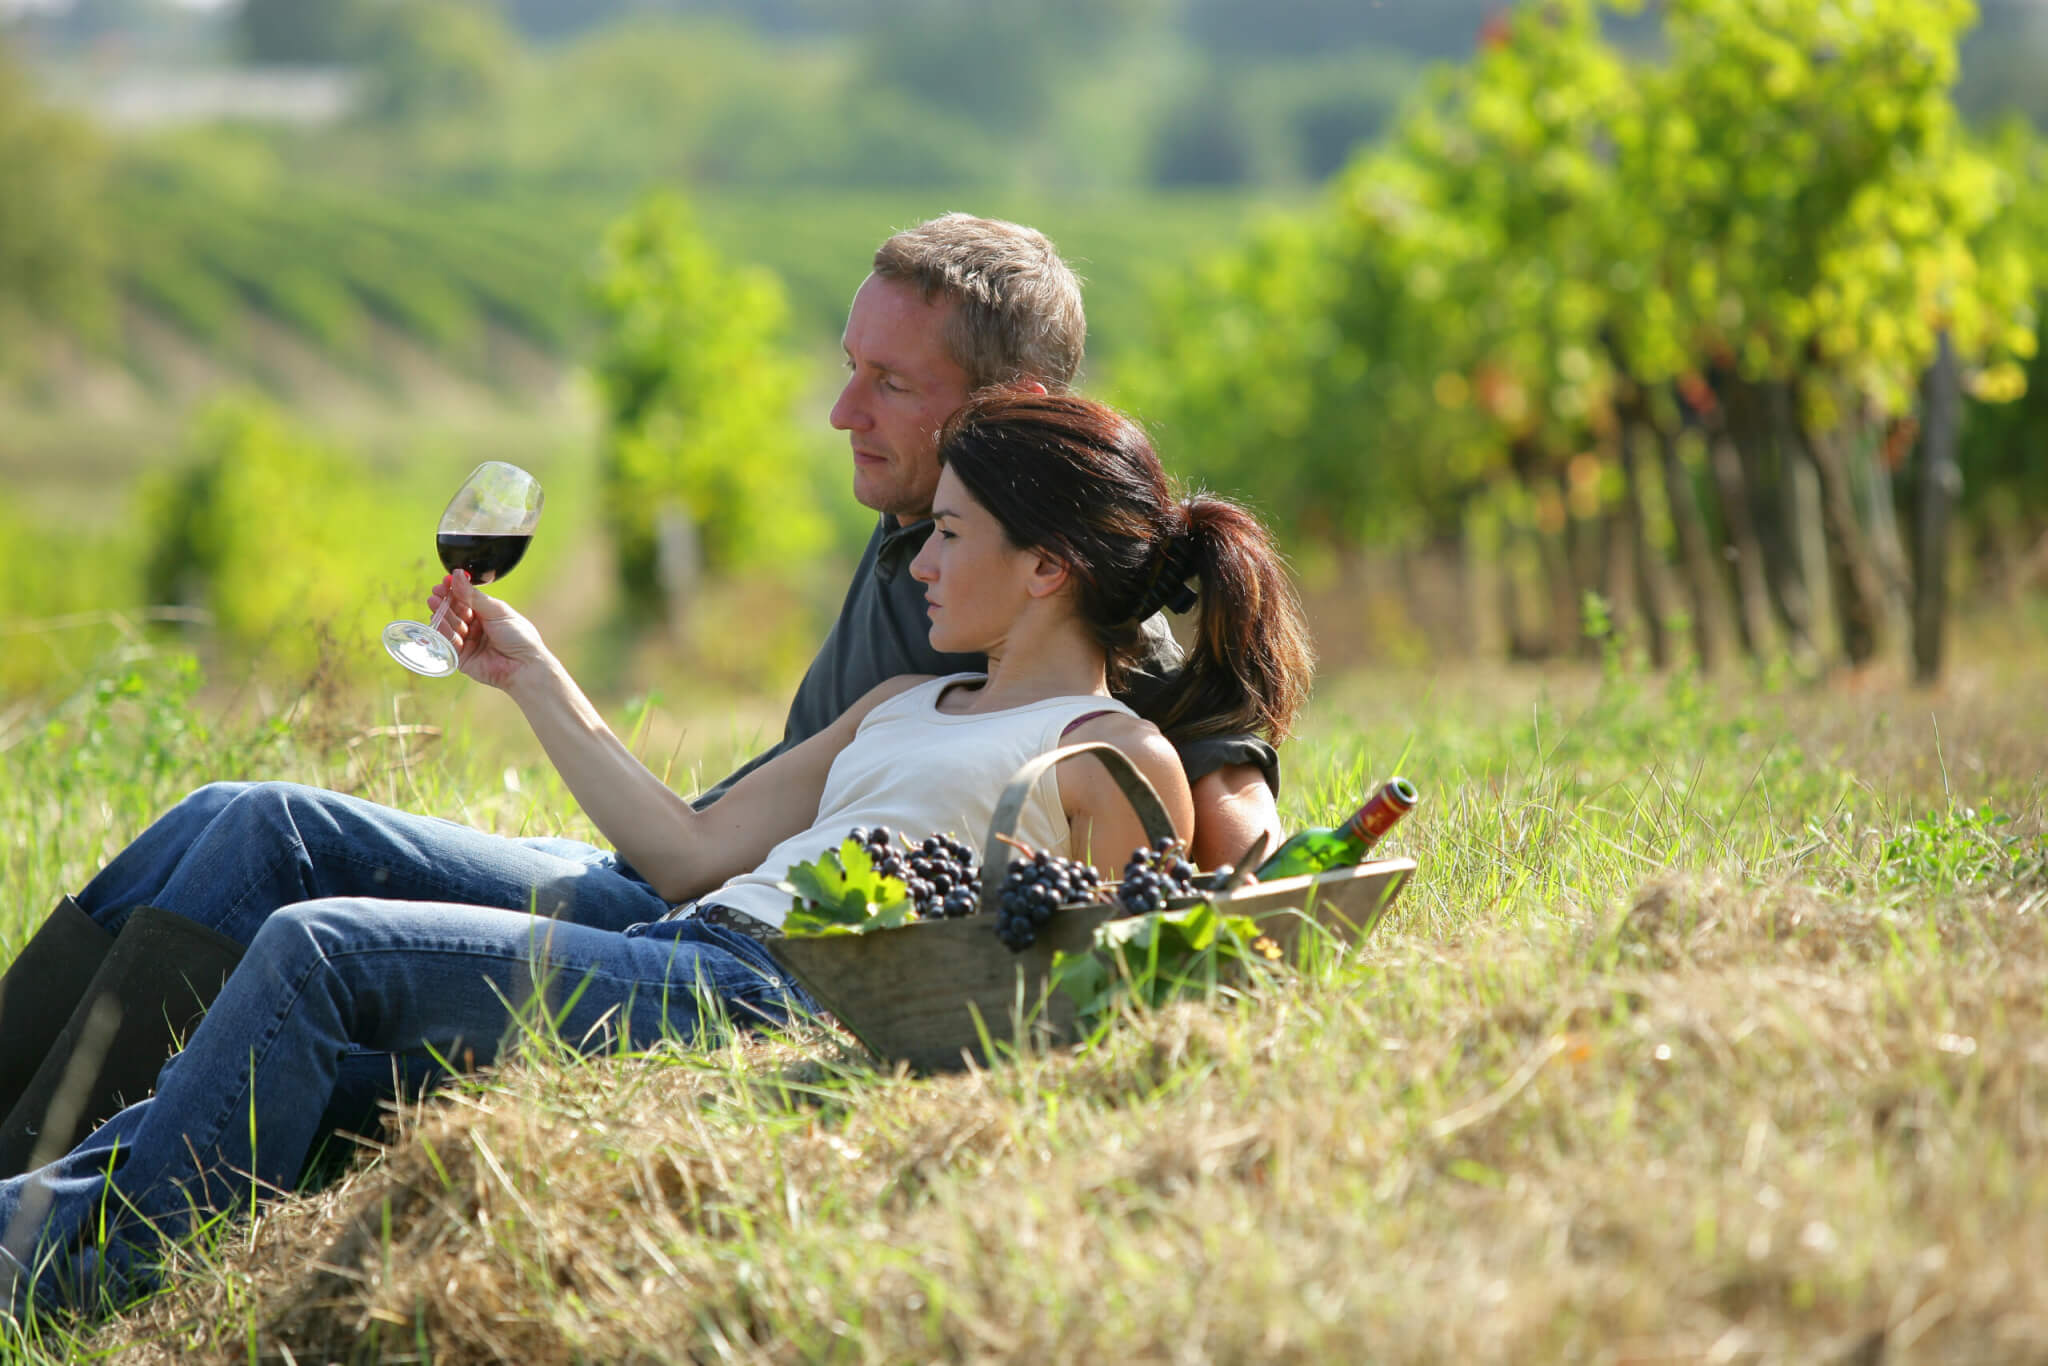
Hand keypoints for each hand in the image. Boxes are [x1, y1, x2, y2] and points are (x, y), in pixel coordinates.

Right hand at [428, 572, 548, 690]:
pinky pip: (449, 643)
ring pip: (450, 626)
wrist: (524, 665)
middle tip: (436, 591)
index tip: (445, 580)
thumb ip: (474, 596)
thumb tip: (457, 575)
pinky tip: (438, 620)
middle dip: (445, 601)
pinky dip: (443, 631)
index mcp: (487, 615)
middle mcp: (477, 628)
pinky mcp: (462, 658)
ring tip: (435, 603)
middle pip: (455, 612)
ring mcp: (468, 643)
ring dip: (442, 614)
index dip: (455, 590)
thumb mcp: (497, 611)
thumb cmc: (518, 636)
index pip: (466, 600)